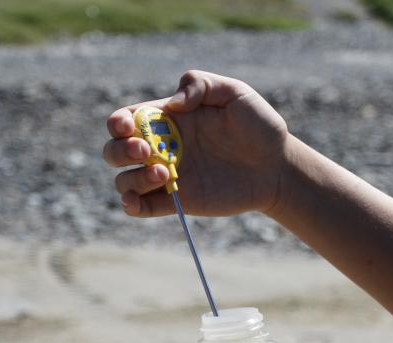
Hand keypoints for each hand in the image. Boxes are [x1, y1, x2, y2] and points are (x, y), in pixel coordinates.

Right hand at [103, 70, 289, 216]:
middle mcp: (161, 147)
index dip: (117, 123)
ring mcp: (167, 176)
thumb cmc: (258, 125)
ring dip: (132, 178)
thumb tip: (173, 103)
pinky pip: (140, 207)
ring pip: (123, 181)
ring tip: (164, 173)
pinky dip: (130, 205)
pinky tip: (136, 200)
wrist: (277, 165)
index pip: (125, 120)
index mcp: (168, 119)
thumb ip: (201, 85)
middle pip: (114, 151)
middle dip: (119, 151)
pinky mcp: (177, 201)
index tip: (128, 126)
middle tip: (147, 151)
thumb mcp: (235, 92)